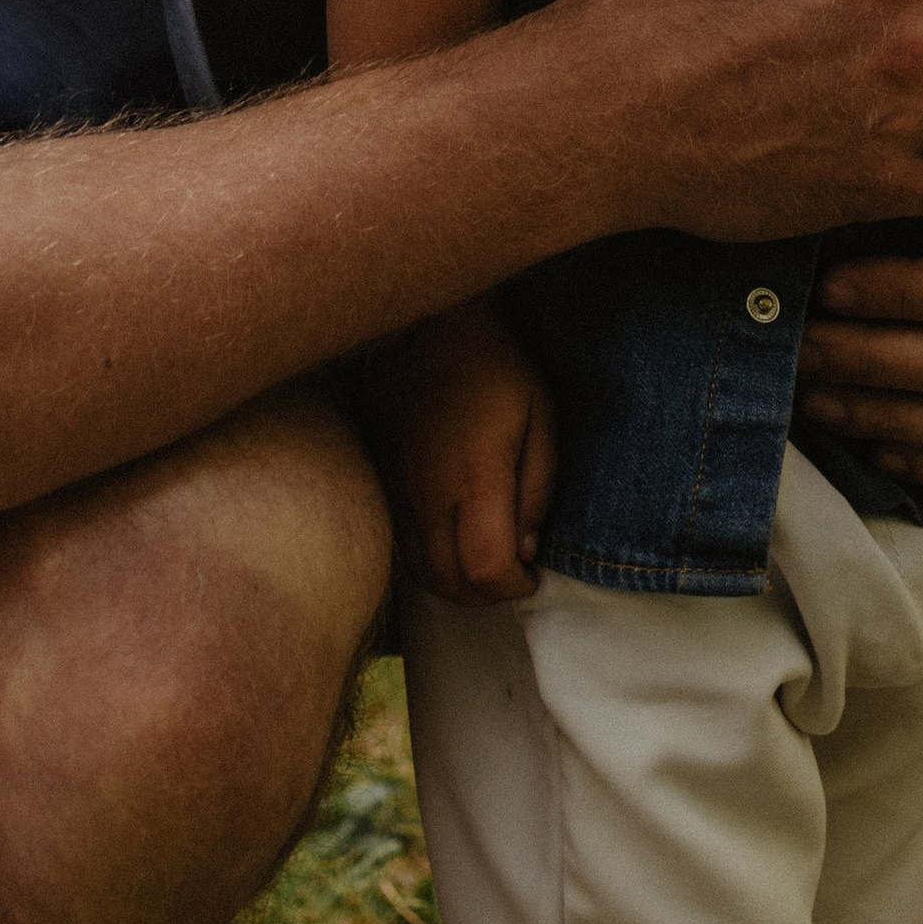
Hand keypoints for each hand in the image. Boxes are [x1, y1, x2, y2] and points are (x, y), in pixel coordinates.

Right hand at [369, 300, 557, 603]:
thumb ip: (538, 489)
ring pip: (419, 573)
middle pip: (449, 584)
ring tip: (484, 565)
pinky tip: (452, 544)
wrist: (429, 326)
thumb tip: (526, 550)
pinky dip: (428, 564)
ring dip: (455, 586)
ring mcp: (398, 491)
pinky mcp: (382, 483)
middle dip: (486, 596)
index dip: (514, 588)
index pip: (486, 568)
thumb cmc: (496, 366)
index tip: (532, 574)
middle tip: (511, 577)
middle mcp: (428, 493)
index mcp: (475, 476)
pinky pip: (400, 547)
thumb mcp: (541, 417)